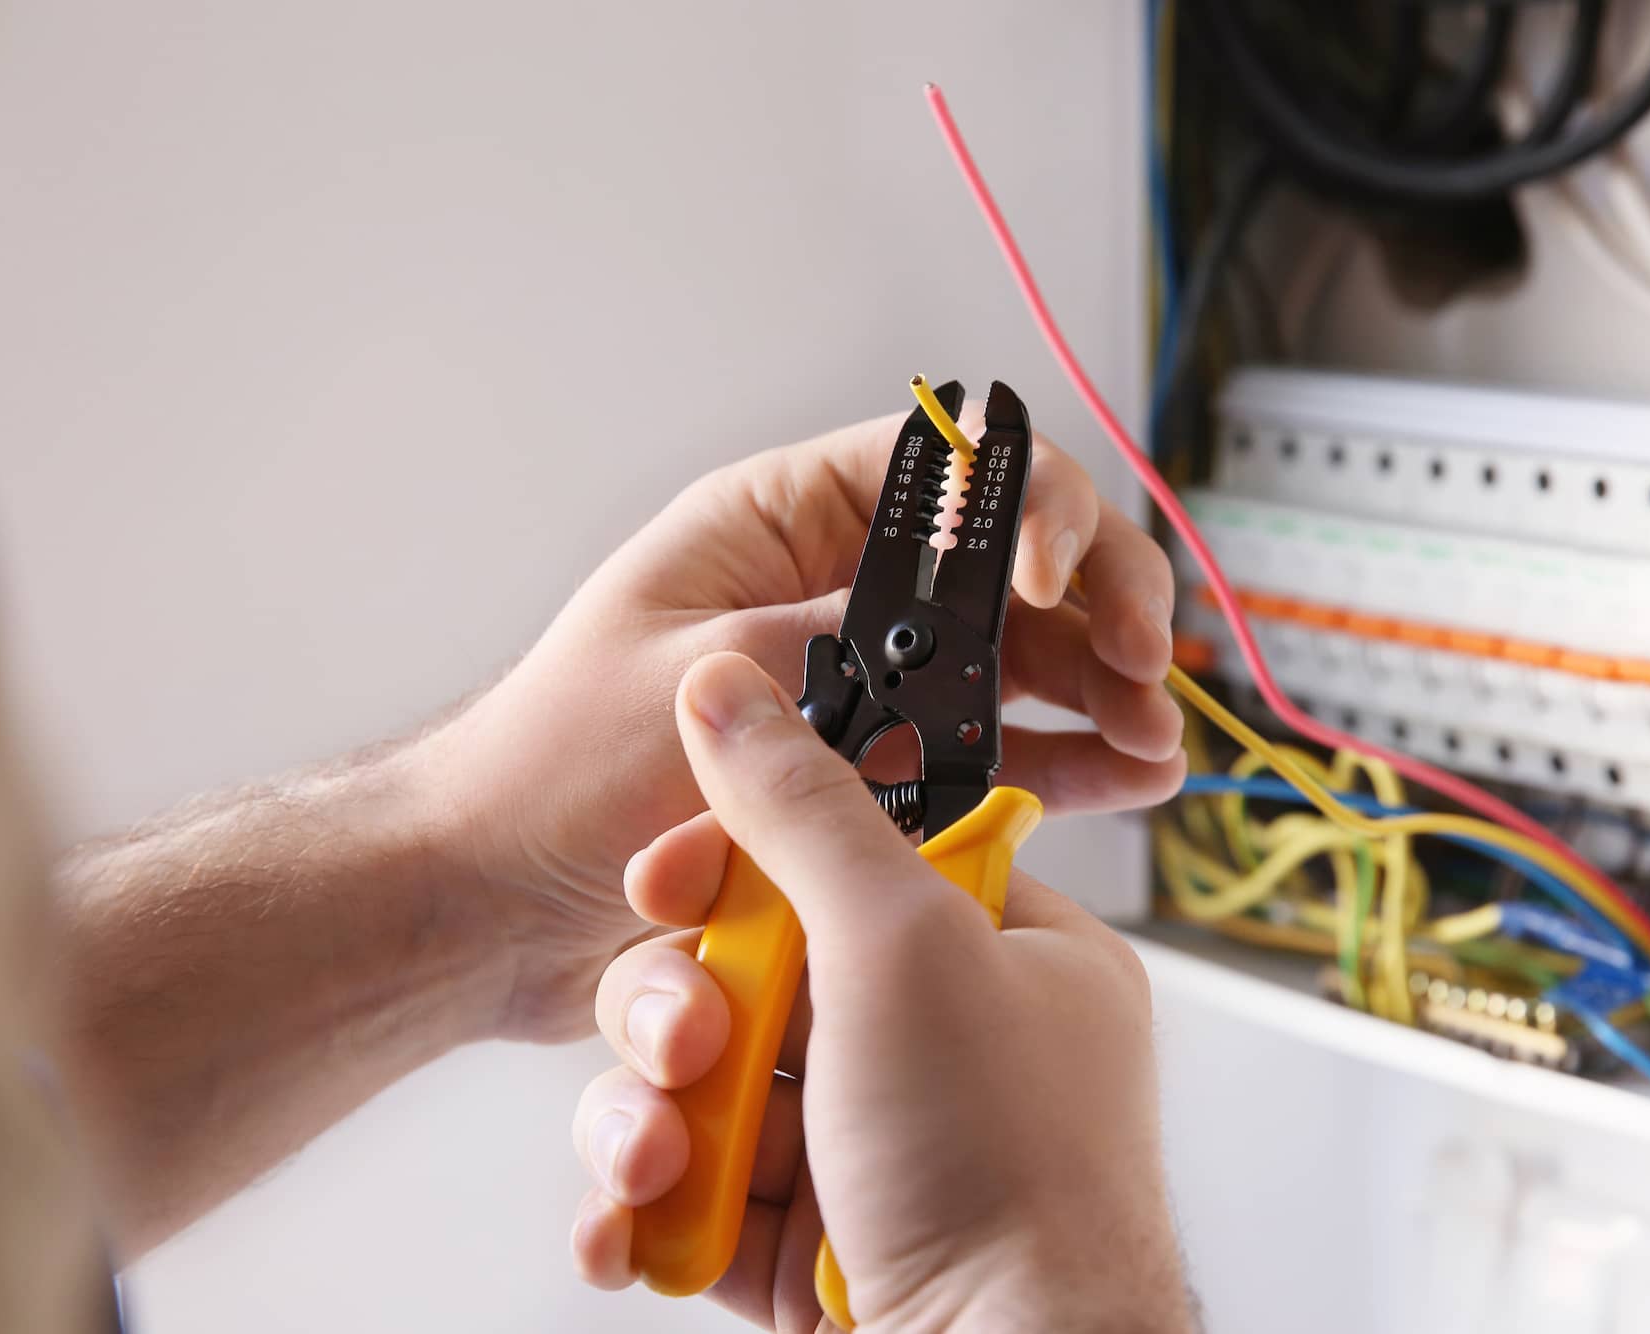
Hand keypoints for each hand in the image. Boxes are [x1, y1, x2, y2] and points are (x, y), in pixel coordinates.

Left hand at [413, 408, 1184, 1040]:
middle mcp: (836, 591)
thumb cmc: (549, 771)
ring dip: (1099, 689)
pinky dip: (1063, 758)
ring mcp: (866, 681)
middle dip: (1095, 603)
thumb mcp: (697, 687)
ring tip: (1157, 742)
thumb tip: (968, 611)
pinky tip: (1123, 778)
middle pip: (1006, 561)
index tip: (1057, 581)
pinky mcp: (878, 769)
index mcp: (778, 526)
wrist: (492, 902)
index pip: (940, 468)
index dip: (1025, 505)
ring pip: (1019, 657)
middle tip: (1147, 665)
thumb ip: (839, 644)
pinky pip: (993, 745)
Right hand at [567, 654, 1193, 1331]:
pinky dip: (649, 1209)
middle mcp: (939, 1048)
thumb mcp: (902, 948)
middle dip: (681, 1008)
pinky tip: (632, 1227)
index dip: (742, 863)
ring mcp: (871, 1150)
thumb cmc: (1004, 1176)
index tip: (667, 880)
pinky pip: (696, 1194)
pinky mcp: (809, 1245)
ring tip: (660, 1160)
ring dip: (652, 1115)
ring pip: (707, 1087)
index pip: (847, 861)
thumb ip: (804, 814)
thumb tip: (728, 693)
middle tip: (687, 1044)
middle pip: (753, 973)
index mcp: (1001, 954)